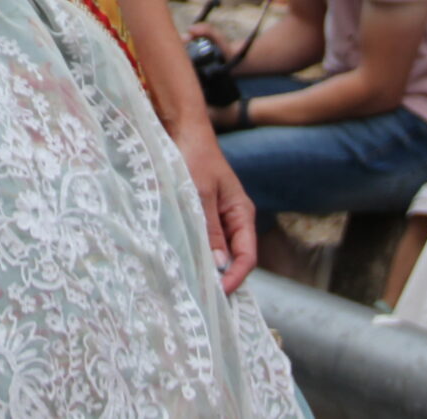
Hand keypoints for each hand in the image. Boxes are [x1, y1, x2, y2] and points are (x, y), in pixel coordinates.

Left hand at [171, 117, 258, 292]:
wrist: (182, 130)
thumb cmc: (195, 157)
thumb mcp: (201, 193)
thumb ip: (209, 229)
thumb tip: (219, 265)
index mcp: (242, 213)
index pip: (247, 256)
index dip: (236, 277)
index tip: (219, 294)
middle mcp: (232, 219)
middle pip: (232, 258)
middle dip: (220, 277)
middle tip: (200, 296)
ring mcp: (215, 217)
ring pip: (215, 251)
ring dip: (204, 266)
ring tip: (188, 283)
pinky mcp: (199, 214)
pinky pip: (200, 239)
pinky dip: (193, 252)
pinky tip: (179, 261)